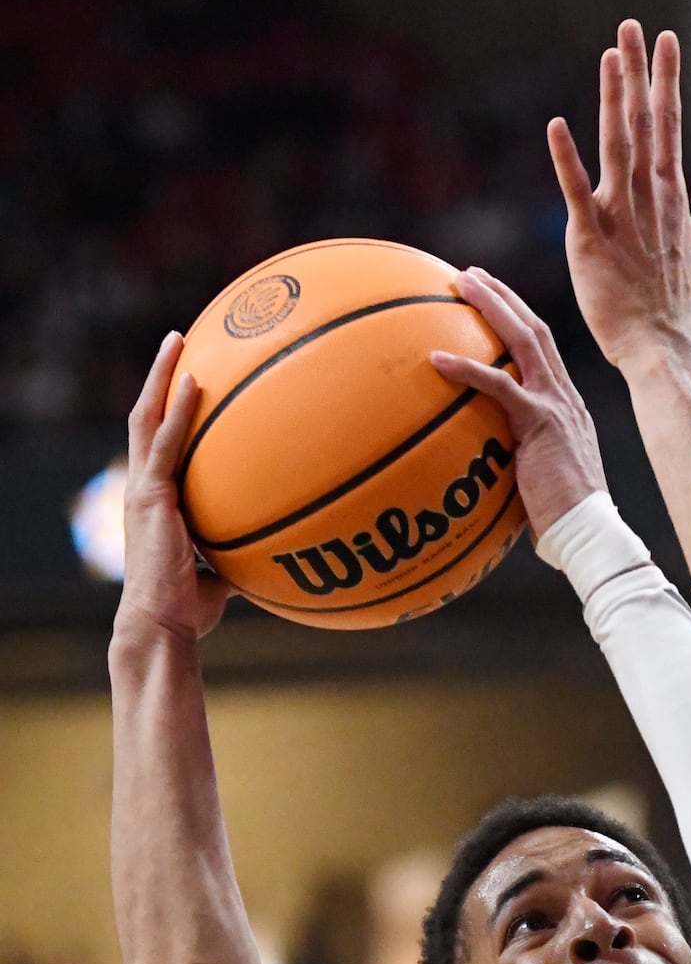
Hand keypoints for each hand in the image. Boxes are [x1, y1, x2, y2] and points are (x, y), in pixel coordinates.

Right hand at [116, 335, 232, 644]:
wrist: (162, 623)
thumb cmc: (189, 609)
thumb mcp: (221, 578)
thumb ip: (240, 562)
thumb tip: (274, 563)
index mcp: (156, 500)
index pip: (160, 444)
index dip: (170, 411)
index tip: (190, 380)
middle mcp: (144, 487)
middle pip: (147, 417)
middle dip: (161, 377)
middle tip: (179, 341)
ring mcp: (143, 489)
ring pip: (148, 418)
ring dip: (162, 376)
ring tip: (178, 340)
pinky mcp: (149, 496)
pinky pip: (166, 443)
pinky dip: (179, 410)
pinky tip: (195, 382)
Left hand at [431, 272, 606, 538]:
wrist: (589, 532)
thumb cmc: (562, 521)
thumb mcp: (538, 480)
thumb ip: (515, 460)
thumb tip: (479, 466)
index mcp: (565, 407)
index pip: (543, 352)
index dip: (518, 320)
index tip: (491, 300)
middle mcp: (564, 398)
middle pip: (535, 330)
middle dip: (503, 298)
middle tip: (470, 275)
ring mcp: (555, 407)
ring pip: (525, 340)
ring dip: (492, 307)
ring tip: (460, 284)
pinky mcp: (541, 423)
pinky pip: (500, 386)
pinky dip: (468, 369)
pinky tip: (436, 359)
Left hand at [547, 22, 690, 373]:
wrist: (663, 349)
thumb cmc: (677, 304)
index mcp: (671, 196)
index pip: (669, 125)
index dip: (667, 80)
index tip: (666, 39)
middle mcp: (648, 198)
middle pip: (643, 124)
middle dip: (639, 73)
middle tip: (632, 26)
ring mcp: (620, 217)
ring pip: (616, 147)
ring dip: (612, 99)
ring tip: (610, 55)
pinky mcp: (589, 240)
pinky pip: (576, 193)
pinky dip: (567, 160)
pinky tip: (557, 124)